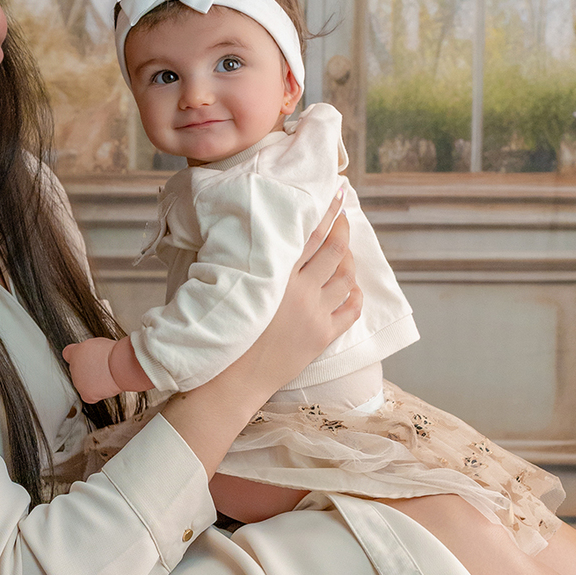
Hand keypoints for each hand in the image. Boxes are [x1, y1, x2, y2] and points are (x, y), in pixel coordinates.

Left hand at [63, 337, 122, 401]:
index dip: (77, 356)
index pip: (68, 354)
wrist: (119, 365)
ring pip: (85, 384)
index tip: (84, 357)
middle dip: (89, 370)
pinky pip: (89, 396)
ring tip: (107, 375)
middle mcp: (73, 367)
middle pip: (78, 371)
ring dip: (93, 382)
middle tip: (102, 367)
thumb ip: (89, 350)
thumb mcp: (98, 343)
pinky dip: (96, 394)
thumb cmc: (113, 353)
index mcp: (75, 352)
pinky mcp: (86, 393)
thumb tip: (90, 354)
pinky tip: (104, 387)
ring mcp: (78, 381)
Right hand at [158, 207, 361, 479]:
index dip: (327, 210)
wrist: (230, 382)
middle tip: (344, 213)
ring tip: (345, 251)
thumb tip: (252, 238)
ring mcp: (315, 314)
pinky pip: (351, 309)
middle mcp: (301, 291)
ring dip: (349, 260)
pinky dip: (355, 293)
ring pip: (347, 277)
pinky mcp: (323, 336)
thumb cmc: (220, 332)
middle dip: (343, 226)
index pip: (310, 232)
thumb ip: (243, 260)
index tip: (336, 192)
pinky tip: (351, 287)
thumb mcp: (227, 286)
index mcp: (275, 274)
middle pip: (335, 249)